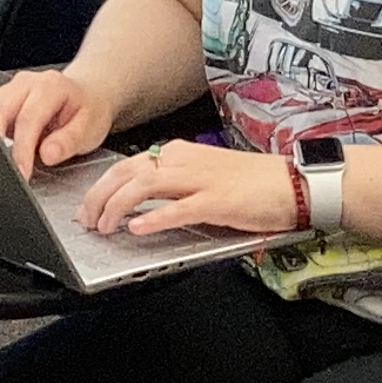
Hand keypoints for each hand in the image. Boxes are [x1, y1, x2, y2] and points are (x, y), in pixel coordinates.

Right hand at [0, 68, 112, 177]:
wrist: (84, 95)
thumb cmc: (87, 111)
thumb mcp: (89, 129)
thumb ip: (69, 142)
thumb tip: (48, 154)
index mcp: (50, 86)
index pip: (28, 119)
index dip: (21, 149)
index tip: (21, 173)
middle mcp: (26, 83)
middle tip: (2, 173)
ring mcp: (9, 89)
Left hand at [75, 138, 304, 239]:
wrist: (295, 182)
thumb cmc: (255, 184)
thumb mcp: (206, 177)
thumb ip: (176, 187)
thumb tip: (144, 206)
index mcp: (180, 154)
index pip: (128, 165)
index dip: (101, 186)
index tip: (87, 206)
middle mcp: (185, 161)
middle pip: (127, 172)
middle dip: (99, 196)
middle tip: (86, 220)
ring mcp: (201, 180)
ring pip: (144, 185)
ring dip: (117, 206)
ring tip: (104, 226)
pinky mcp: (218, 201)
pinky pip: (178, 208)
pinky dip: (154, 218)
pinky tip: (137, 228)